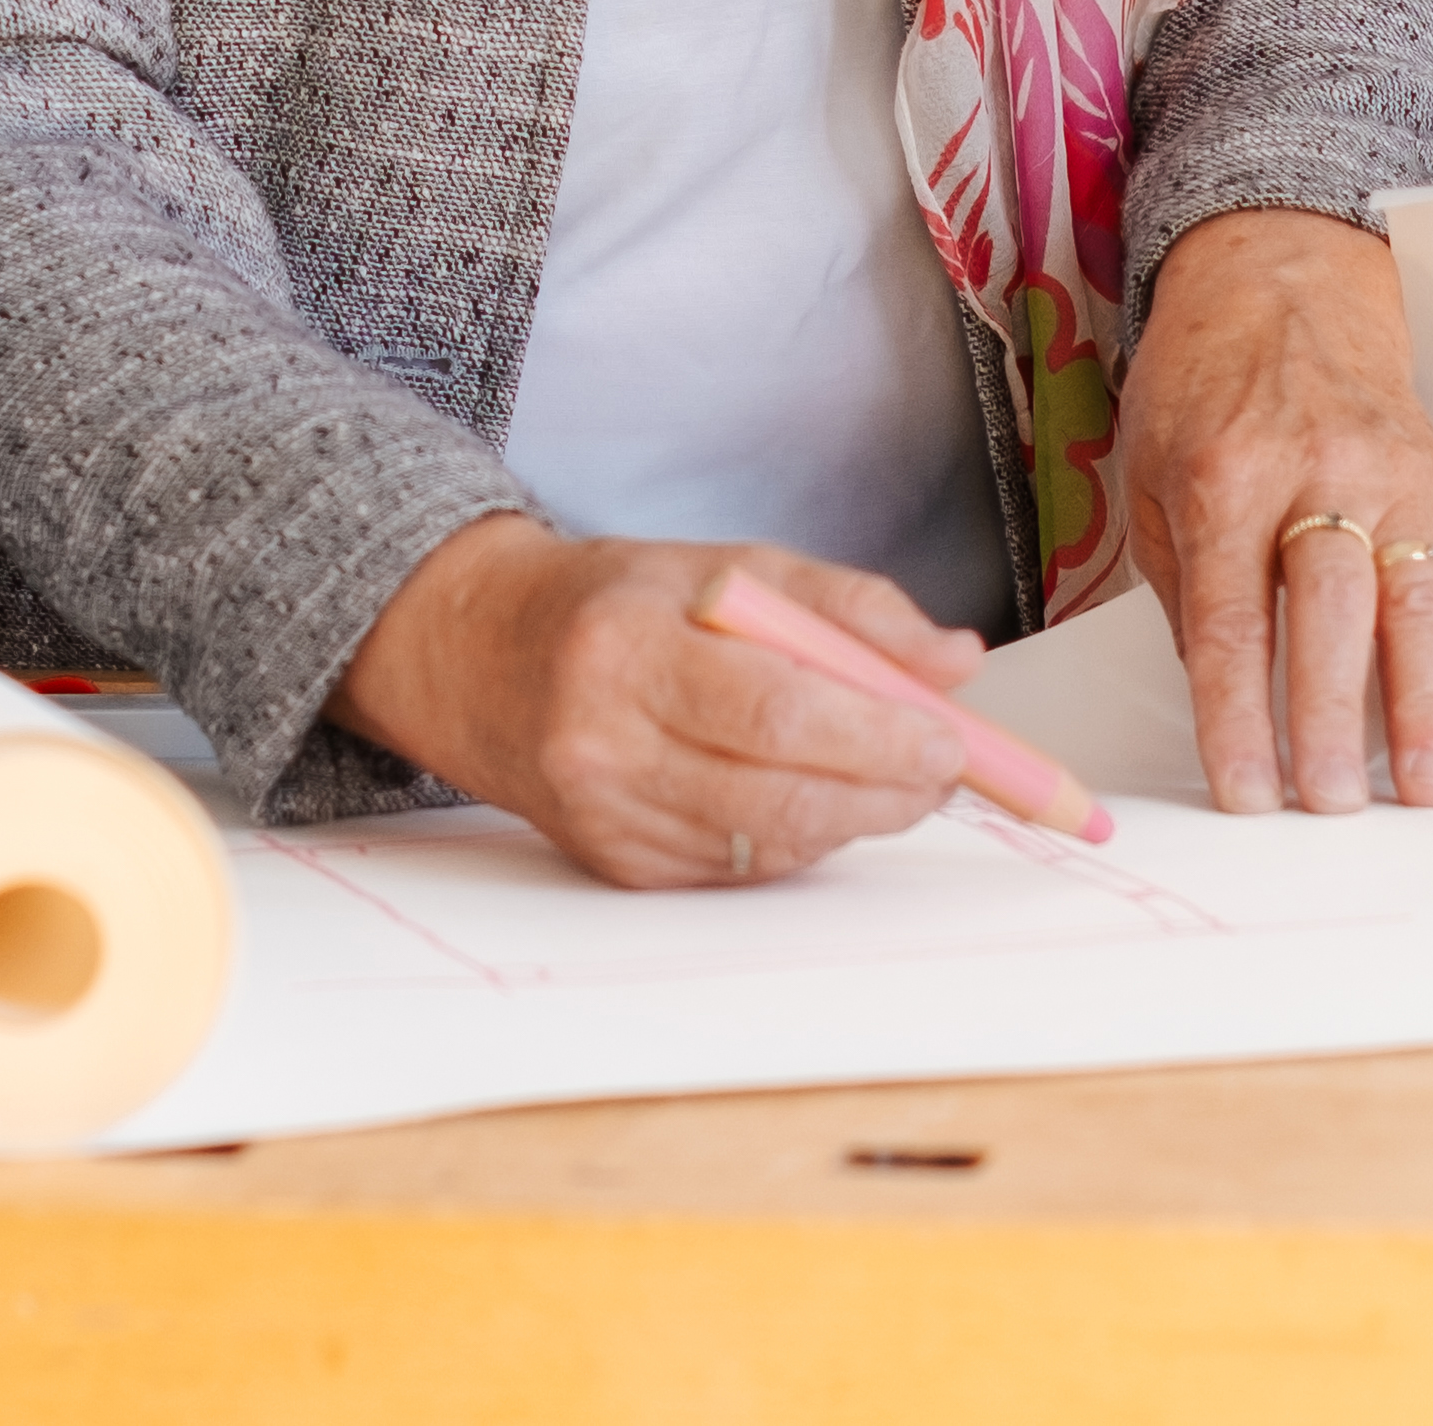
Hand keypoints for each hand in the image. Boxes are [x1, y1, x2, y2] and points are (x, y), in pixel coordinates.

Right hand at [332, 516, 982, 887]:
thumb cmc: (613, 605)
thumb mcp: (724, 566)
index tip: (946, 737)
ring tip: (893, 778)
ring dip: (852, 816)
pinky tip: (815, 795)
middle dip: (885, 791)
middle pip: (777, 794)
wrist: (477, 659)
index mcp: (627, 646)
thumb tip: (955, 660)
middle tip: (944, 769)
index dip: (875, 734)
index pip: (774, 708)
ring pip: (767, 841)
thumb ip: (846, 607)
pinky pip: (739, 866)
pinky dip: (798, 835)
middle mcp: (605, 741)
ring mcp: (606, 815)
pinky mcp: (616, 863)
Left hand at [1122, 207, 1432, 815]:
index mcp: (1226, 475)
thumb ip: (1184, 585)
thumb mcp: (1151, 472)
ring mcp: (1394, 479)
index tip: (1247, 792)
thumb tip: (1222, 697)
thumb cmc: (1204, 387)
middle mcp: (1318, 473)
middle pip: (1331, 614)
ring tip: (1427, 789)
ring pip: (1416, 605)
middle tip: (1334, 803)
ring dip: (1424, 708)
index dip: (1237, 716)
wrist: (1282, 286)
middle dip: (1332, 719)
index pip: (1231, 619)